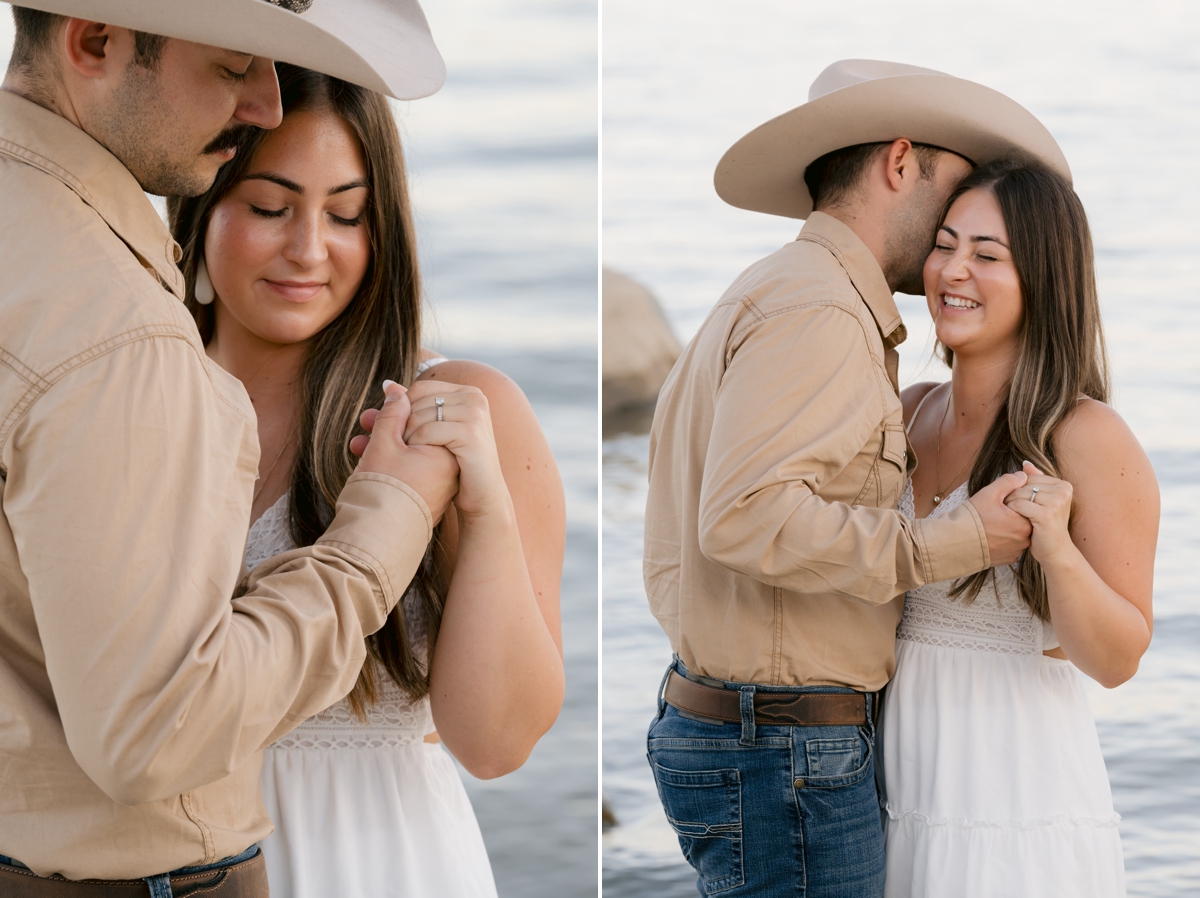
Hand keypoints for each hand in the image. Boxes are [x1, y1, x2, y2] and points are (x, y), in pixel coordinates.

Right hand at [352, 382, 458, 521]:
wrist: (376, 540)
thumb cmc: (381, 490)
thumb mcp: (384, 443)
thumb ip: (392, 412)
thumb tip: (398, 389)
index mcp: (446, 452)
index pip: (426, 414)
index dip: (398, 410)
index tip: (375, 415)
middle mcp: (449, 467)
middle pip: (419, 432)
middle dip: (388, 426)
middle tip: (364, 423)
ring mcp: (439, 483)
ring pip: (412, 451)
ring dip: (385, 443)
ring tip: (358, 444)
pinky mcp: (427, 495)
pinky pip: (411, 469)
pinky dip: (392, 461)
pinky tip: (367, 459)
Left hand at [401, 379, 511, 519]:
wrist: (483, 493)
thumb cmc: (458, 463)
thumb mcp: (436, 430)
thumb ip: (412, 406)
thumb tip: (387, 384)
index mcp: (468, 392)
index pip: (420, 388)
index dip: (402, 409)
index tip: (396, 432)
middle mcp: (474, 397)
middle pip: (419, 400)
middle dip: (401, 423)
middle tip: (396, 445)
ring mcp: (474, 413)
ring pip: (420, 415)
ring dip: (406, 435)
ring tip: (406, 453)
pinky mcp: (471, 433)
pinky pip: (428, 431)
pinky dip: (416, 445)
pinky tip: (418, 458)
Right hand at [965, 470, 1031, 564]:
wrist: (955, 543)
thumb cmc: (972, 518)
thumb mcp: (989, 494)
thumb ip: (1008, 482)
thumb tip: (1023, 476)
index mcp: (1023, 523)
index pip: (1028, 507)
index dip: (1014, 502)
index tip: (1000, 503)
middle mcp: (1024, 540)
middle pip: (1024, 521)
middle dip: (1013, 515)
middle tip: (995, 513)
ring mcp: (1016, 551)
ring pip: (1018, 534)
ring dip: (1009, 529)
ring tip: (992, 525)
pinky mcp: (1008, 559)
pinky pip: (1012, 546)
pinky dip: (1004, 540)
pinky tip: (992, 536)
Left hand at [1004, 461, 1075, 565]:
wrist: (1055, 551)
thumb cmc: (1046, 526)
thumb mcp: (1043, 501)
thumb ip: (1036, 481)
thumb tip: (1026, 463)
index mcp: (1064, 485)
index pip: (1030, 477)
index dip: (1017, 488)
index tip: (1013, 500)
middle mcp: (1063, 491)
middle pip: (1025, 484)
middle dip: (1012, 495)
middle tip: (1007, 507)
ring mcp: (1057, 502)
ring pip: (1021, 493)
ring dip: (1009, 503)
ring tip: (1008, 513)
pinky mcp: (1047, 514)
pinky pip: (1019, 505)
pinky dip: (1011, 511)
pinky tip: (1012, 519)